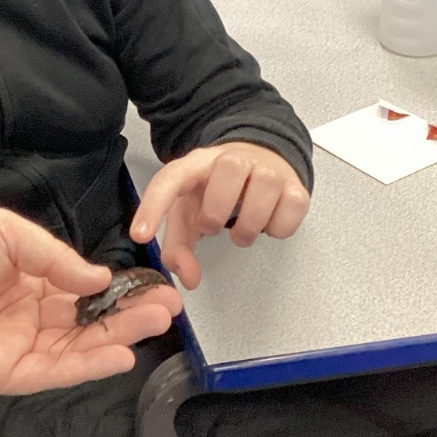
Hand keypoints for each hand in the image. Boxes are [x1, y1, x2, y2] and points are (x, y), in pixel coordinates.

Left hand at [0, 206, 180, 396]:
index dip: (121, 292)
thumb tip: (100, 278)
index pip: (85, 293)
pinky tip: (118, 355)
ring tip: (154, 327)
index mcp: (28, 282)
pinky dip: (85, 367)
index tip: (157, 286)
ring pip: (76, 350)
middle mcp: (26, 318)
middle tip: (168, 308)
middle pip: (88, 325)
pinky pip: (50, 373)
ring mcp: (14, 349)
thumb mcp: (10, 234)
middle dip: (129, 317)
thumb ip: (56, 260)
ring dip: (117, 340)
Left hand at [129, 143, 309, 288]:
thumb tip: (187, 278)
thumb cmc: (217, 189)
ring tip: (241, 231)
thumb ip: (178, 246)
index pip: (170, 178)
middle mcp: (233, 158)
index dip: (153, 206)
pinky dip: (279, 226)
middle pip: (229, 169)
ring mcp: (267, 168)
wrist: (259, 161)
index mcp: (198, 164)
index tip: (141, 235)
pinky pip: (292, 205)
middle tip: (212, 227)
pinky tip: (267, 223)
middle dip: (217, 209)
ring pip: (266, 185)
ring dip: (250, 223)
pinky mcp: (295, 185)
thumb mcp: (189, 212)